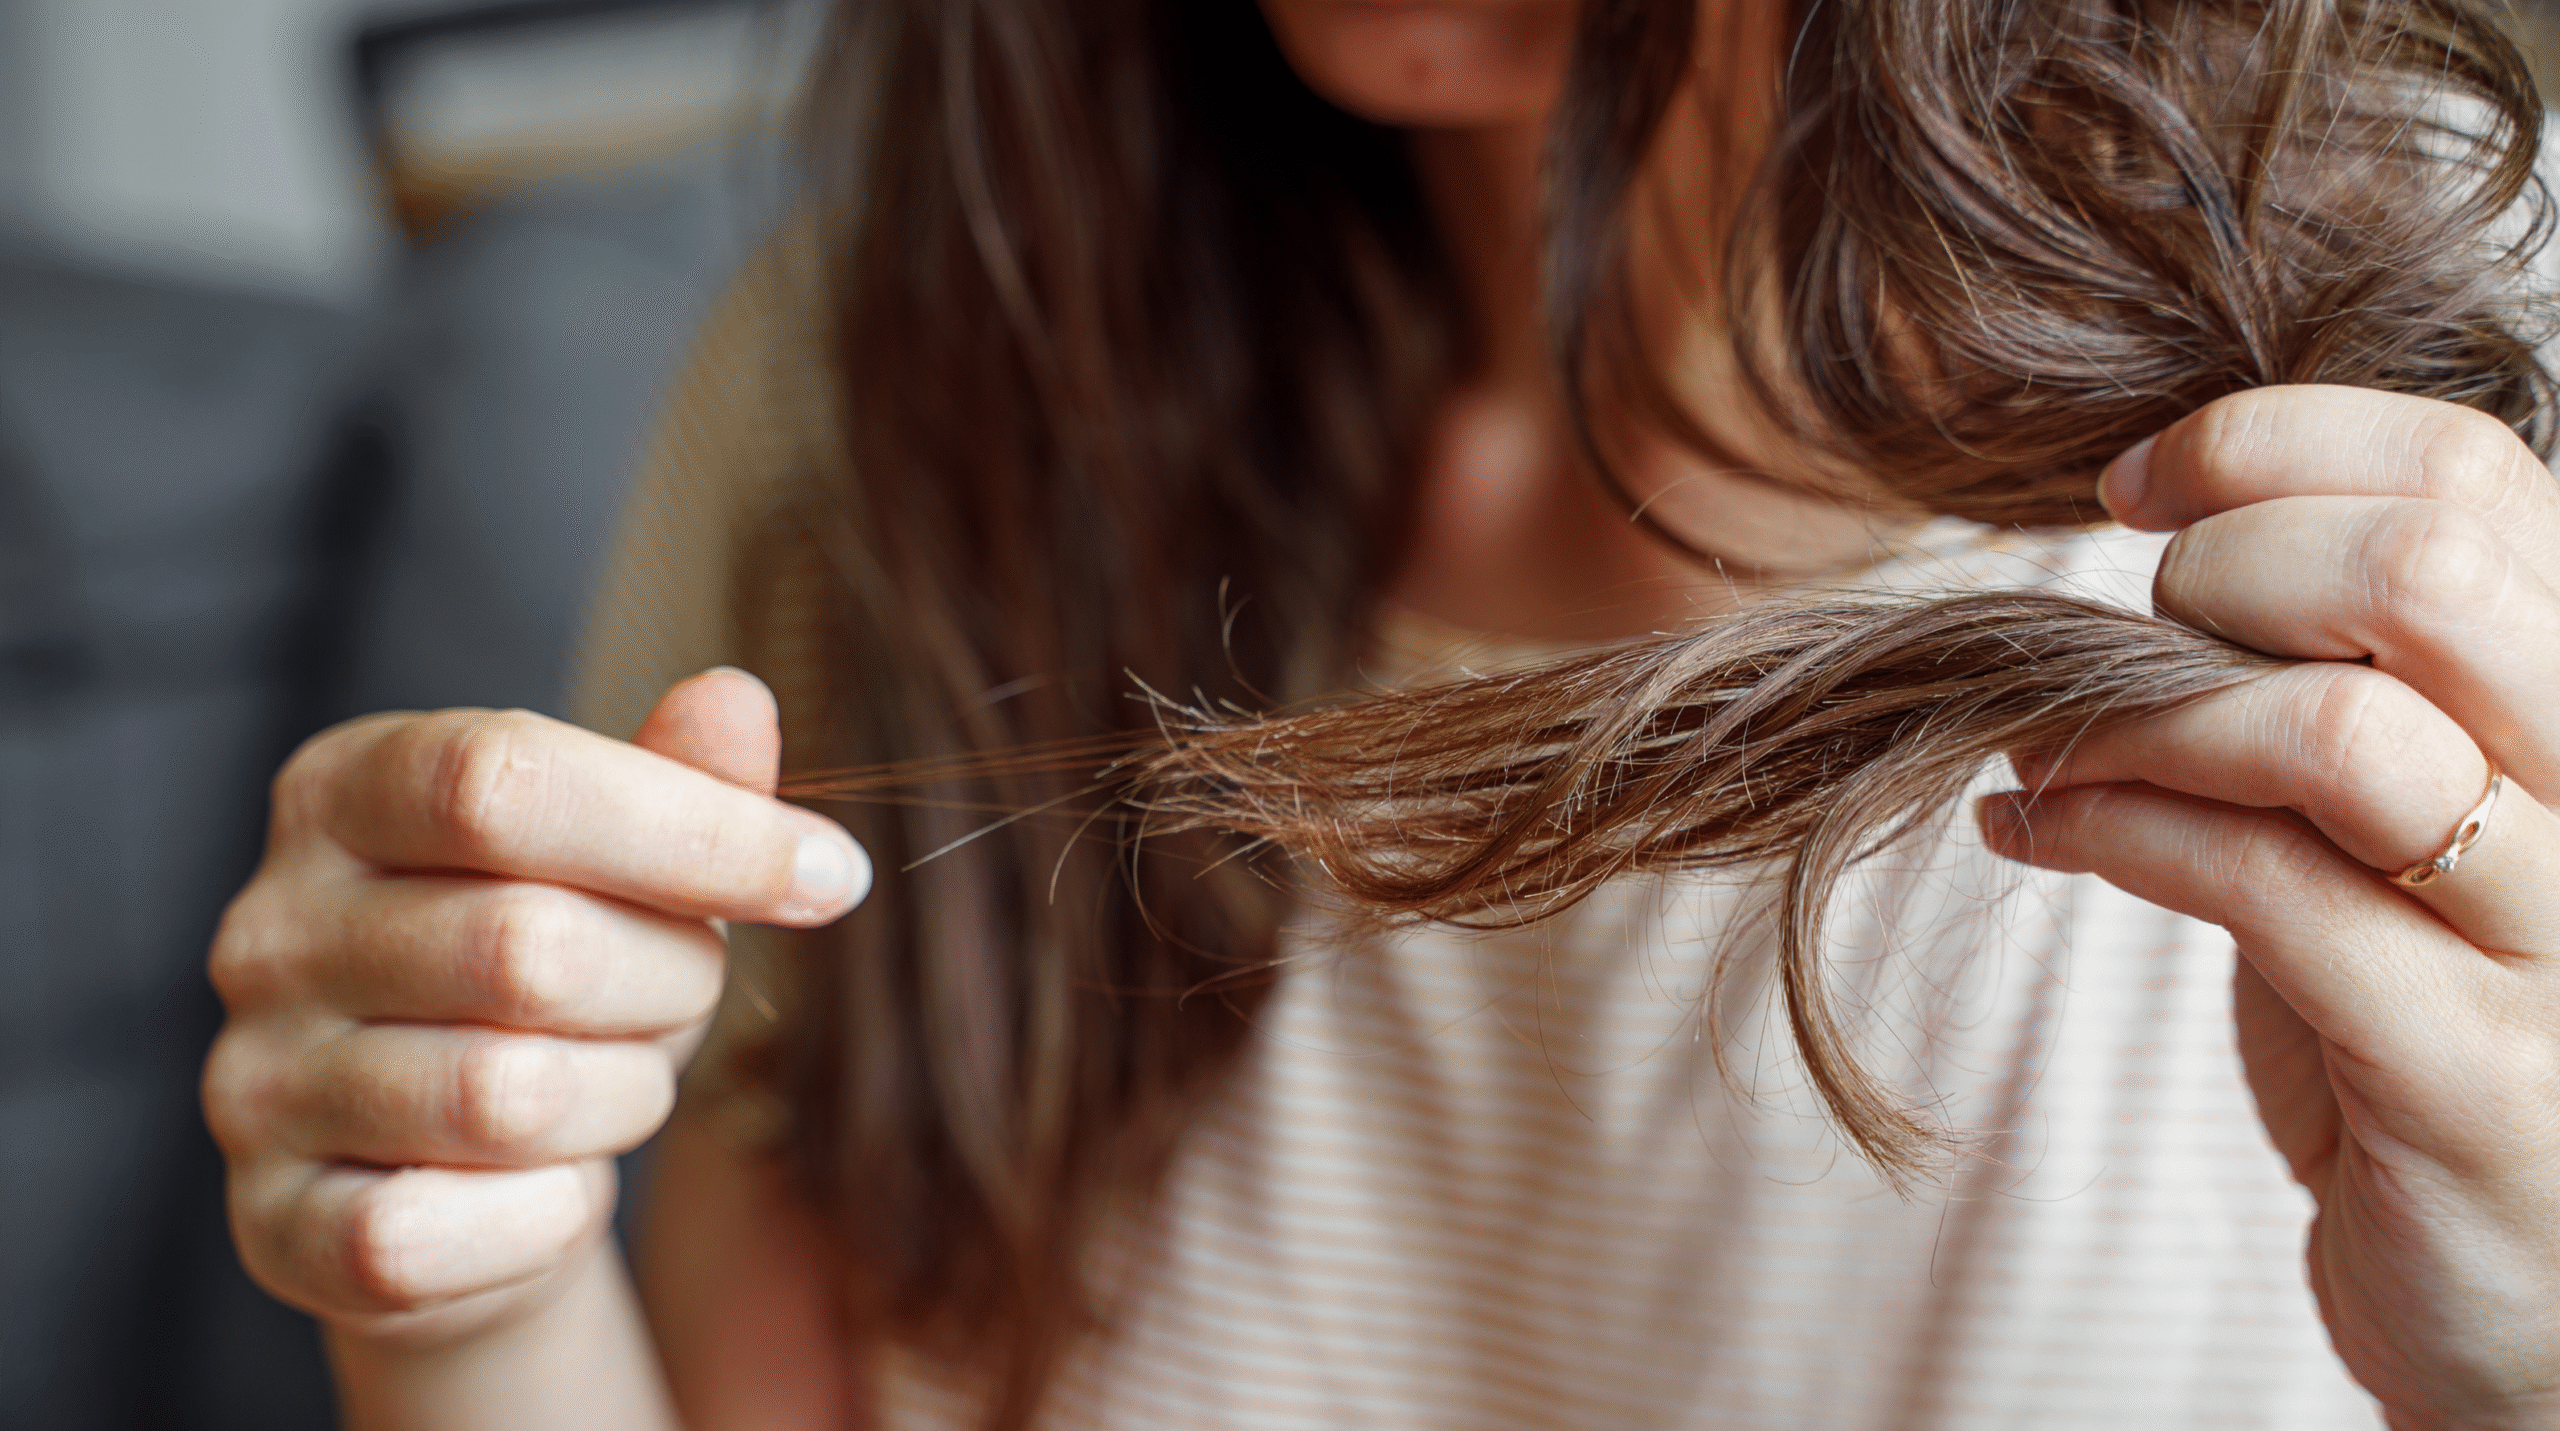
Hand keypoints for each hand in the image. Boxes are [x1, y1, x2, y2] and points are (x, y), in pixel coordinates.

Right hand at [203, 670, 867, 1346]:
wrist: (465, 1182)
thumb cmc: (558, 986)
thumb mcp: (630, 867)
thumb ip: (682, 781)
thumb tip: (737, 700)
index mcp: (344, 790)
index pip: (507, 782)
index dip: (691, 830)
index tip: (832, 876)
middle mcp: (271, 927)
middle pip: (527, 945)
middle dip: (671, 981)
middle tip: (686, 995)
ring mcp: (255, 1081)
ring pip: (505, 1097)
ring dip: (621, 1099)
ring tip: (614, 1085)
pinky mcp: (274, 1225)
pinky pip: (436, 1231)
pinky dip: (546, 1215)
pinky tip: (552, 1187)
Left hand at [1979, 385, 2559, 1427]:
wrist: (2537, 1296)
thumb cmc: (2441, 1009)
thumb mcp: (2409, 804)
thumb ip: (2343, 665)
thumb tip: (2161, 530)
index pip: (2465, 468)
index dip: (2267, 444)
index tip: (2131, 486)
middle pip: (2425, 568)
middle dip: (2219, 569)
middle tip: (2125, 637)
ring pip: (2337, 732)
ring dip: (2137, 717)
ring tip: (2046, 746)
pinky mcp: (2469, 1072)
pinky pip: (2259, 890)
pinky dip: (2106, 833)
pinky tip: (2031, 830)